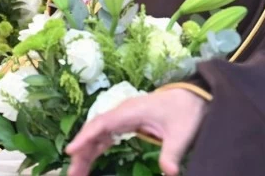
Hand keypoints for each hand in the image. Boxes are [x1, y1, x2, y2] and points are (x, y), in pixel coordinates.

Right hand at [66, 88, 207, 175]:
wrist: (193, 96)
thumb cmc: (186, 110)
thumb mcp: (181, 134)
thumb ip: (172, 153)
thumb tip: (169, 173)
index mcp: (131, 111)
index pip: (102, 123)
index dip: (85, 137)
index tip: (70, 152)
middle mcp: (123, 112)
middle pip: (95, 130)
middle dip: (81, 151)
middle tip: (72, 174)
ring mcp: (124, 117)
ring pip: (98, 134)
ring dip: (86, 152)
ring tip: (76, 173)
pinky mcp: (127, 122)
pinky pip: (106, 136)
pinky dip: (96, 149)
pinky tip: (89, 162)